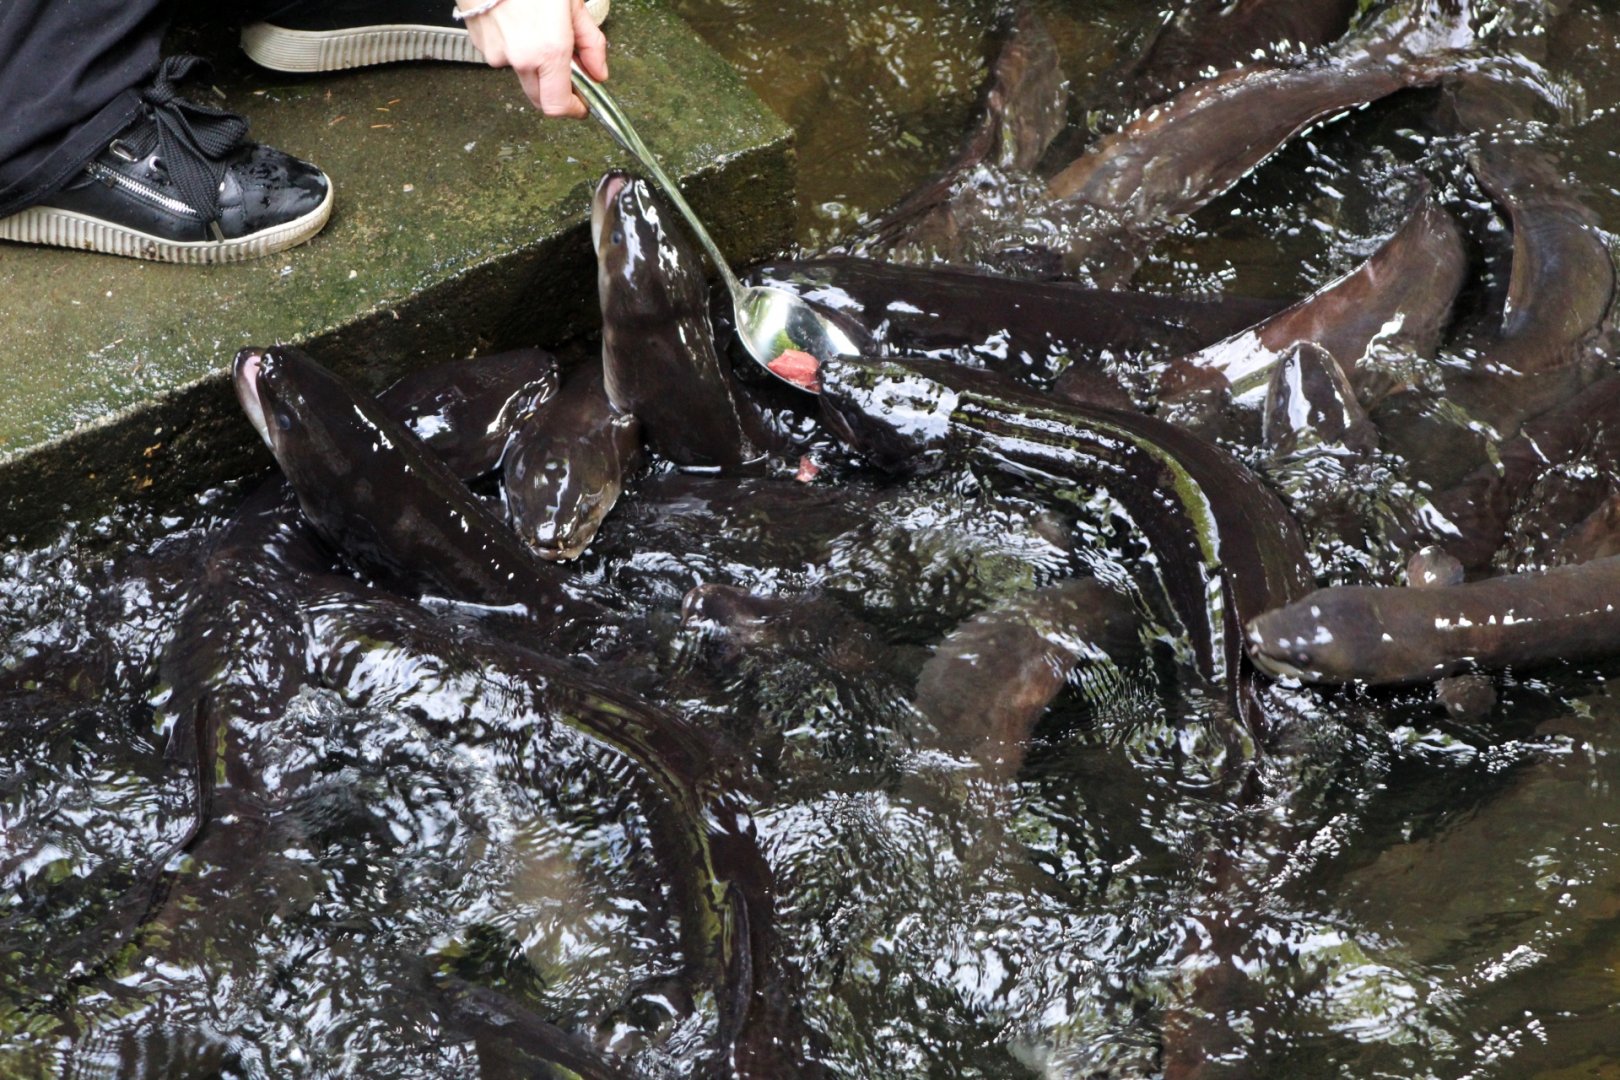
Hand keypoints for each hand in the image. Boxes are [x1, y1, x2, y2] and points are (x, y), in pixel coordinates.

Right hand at [463, 0, 609, 118]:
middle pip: (540, 97)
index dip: (573, 110)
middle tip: (567, 68)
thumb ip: (590, 42)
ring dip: (534, 61)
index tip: (582, 106)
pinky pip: (504, 55)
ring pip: (522, 72)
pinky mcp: (480, 44)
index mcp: (548, 50)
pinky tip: (518, 20)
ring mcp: (496, 52)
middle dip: (556, 89)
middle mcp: (520, 58)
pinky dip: (515, 45)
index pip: (558, 106)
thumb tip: (598, 70)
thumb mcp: (572, 4)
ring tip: (538, 26)